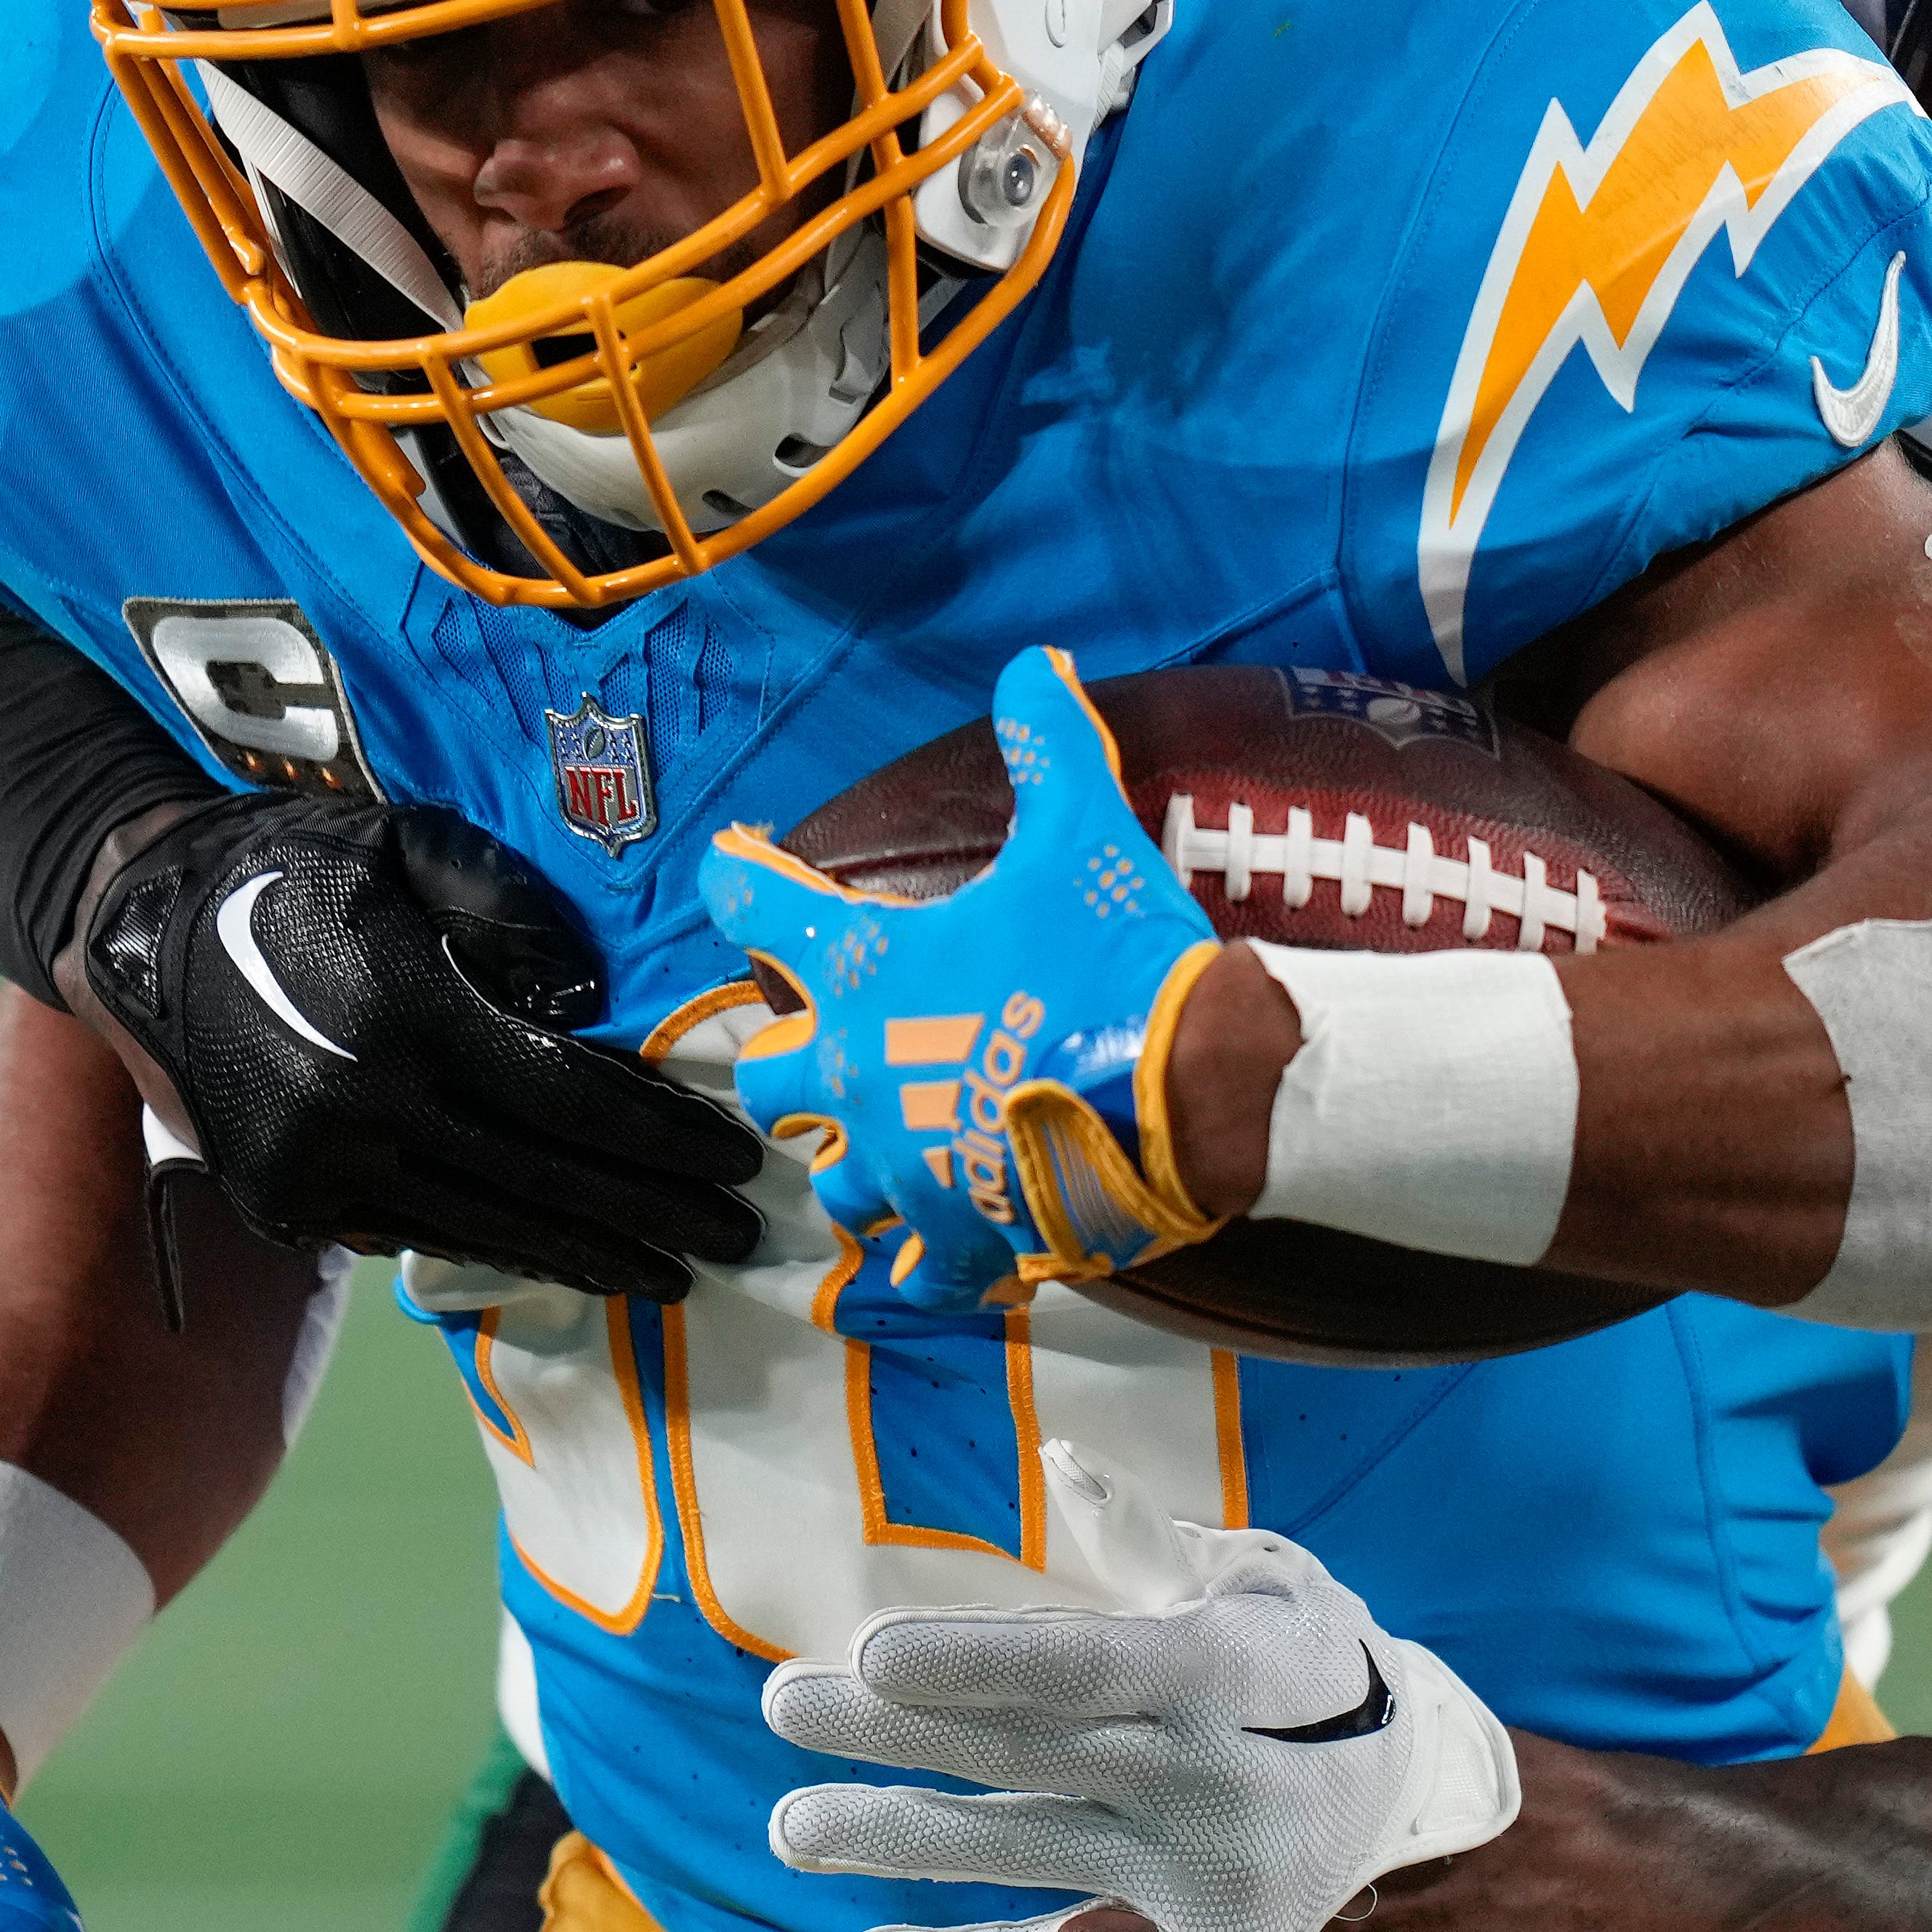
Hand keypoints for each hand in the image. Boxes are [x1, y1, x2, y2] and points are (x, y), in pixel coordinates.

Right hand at [76, 792, 763, 1295]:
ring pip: (486, 1230)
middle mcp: (361, 1108)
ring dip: (589, 1256)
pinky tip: (566, 1259)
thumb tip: (595, 1006)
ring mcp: (316, 1171)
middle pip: (545, 1180)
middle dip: (654, 1215)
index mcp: (404, 1014)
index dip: (663, 1137)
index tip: (738, 1163)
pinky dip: (501, 1252)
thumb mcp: (413, 843)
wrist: (146, 927)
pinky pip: (417, 1237)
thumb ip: (512, 910)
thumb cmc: (303, 867)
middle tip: (740, 1241)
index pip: (570, 1097)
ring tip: (672, 1276)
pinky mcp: (286, 1207)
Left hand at [703, 649, 1227, 1309]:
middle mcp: (857, 1074)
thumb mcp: (1087, 832)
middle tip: (832, 1049)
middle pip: (765, 1078)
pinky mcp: (957, 1238)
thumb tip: (1033, 659)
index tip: (735, 868)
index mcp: (868, 969)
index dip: (740, 879)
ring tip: (891, 1152)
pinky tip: (948, 1250)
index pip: (754, 908)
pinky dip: (927, 1262)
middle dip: (789, 1063)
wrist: (1196, 1090)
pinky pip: (913, 1272)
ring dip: (852, 1165)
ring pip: (830, 1185)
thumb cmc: (1120, 959)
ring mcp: (901, 1168)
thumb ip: (1050, 744)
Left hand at [761, 1438, 1518, 1931]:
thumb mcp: (1265, 1582)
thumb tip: (1061, 1461)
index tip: (874, 1650)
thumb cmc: (1315, 1662)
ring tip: (793, 1824)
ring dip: (900, 1839)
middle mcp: (1206, 1784)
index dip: (975, 1661)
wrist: (1415, 1794)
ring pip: (1023, 1854)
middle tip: (787, 1704)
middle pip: (1026, 1754)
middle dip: (896, 1732)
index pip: (1081, 1667)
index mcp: (1226, 1679)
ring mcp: (1192, 1880)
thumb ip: (1150, 1539)